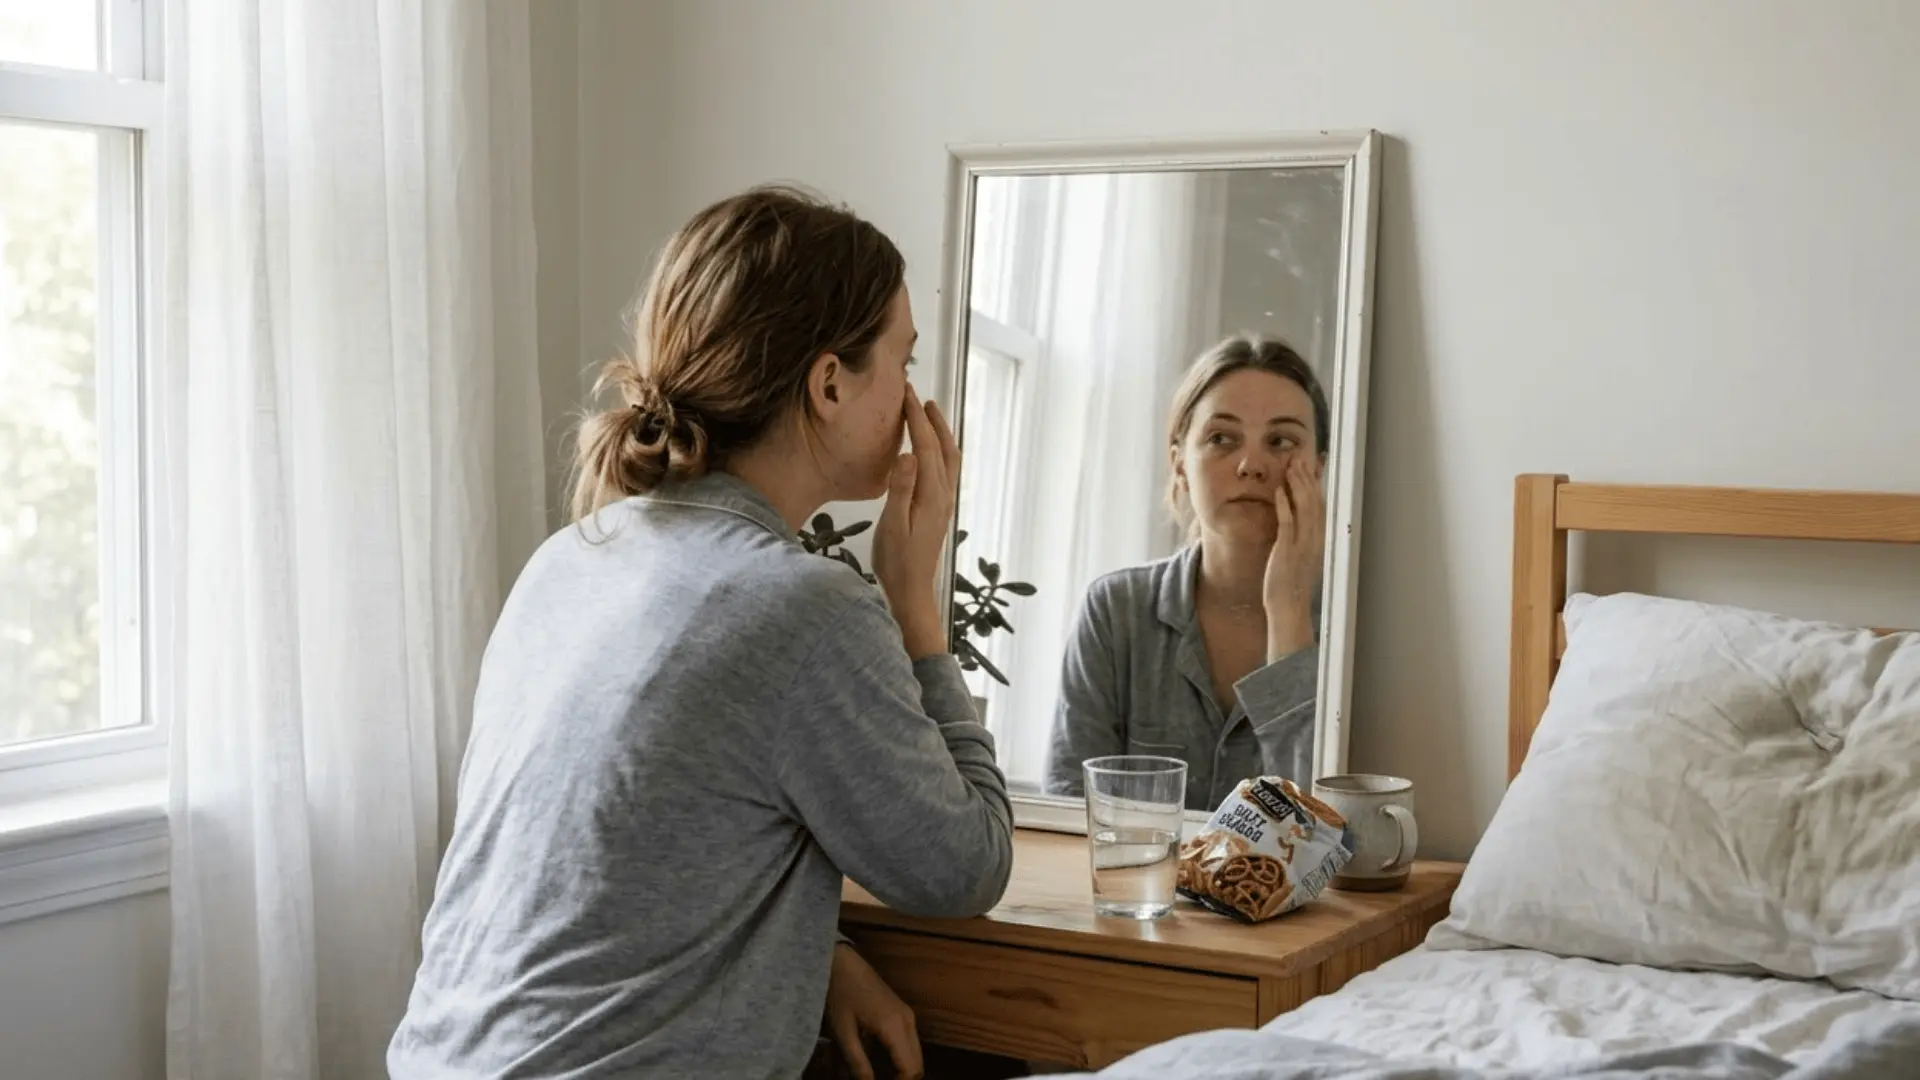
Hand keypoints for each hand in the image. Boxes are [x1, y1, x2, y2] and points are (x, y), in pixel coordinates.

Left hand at [826, 943, 923, 1079]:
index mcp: (894, 1027)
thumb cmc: (840, 995)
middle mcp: (907, 1022)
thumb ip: (858, 1063)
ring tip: (881, 1076)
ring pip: (915, 1054)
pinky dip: (900, 1058)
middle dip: (903, 1079)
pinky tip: (880, 1064)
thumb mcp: (844, 1033)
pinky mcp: (902, 1013)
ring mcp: (907, 1016)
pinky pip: (909, 1043)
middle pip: (917, 1064)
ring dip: (902, 1070)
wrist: (842, 963)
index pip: (910, 1069)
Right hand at [871, 385, 960, 658]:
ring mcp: (944, 502)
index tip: (906, 394)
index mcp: (932, 495)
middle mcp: (943, 495)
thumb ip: (900, 489)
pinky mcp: (939, 510)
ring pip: (948, 458)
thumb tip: (910, 454)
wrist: (912, 592)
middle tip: (918, 396)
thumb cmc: (896, 562)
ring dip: (940, 433)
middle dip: (932, 420)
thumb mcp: (892, 526)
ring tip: (928, 414)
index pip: (926, 446)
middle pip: (944, 448)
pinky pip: (944, 470)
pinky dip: (939, 450)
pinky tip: (927, 451)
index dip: (917, 418)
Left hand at [1262, 455, 1324, 657]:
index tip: (1312, 464)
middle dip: (1308, 477)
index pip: (1320, 504)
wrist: (1288, 607)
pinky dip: (1284, 505)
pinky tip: (1278, 490)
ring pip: (1304, 508)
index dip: (1316, 483)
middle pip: (1315, 501)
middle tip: (1300, 457)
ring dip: (1298, 485)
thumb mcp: (1298, 555)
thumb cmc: (1289, 583)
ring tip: (1291, 466)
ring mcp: (1302, 545)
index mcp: (1318, 539)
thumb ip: (1299, 536)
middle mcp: (1315, 539)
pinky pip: (1287, 523)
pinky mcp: (1287, 551)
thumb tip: (1295, 519)